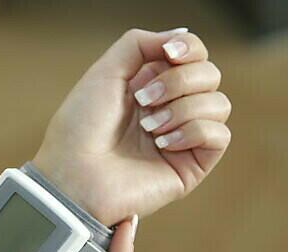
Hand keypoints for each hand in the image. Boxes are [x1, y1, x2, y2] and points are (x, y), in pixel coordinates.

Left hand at [33, 28, 231, 225]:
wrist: (73, 175)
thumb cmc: (80, 128)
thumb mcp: (104, 73)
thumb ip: (139, 45)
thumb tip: (180, 35)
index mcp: (149, 87)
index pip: (193, 56)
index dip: (189, 49)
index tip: (168, 54)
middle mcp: (168, 110)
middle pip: (210, 75)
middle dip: (179, 80)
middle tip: (143, 100)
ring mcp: (181, 139)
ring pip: (219, 104)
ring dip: (182, 108)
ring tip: (149, 127)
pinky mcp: (189, 166)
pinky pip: (219, 135)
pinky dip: (193, 131)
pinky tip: (163, 143)